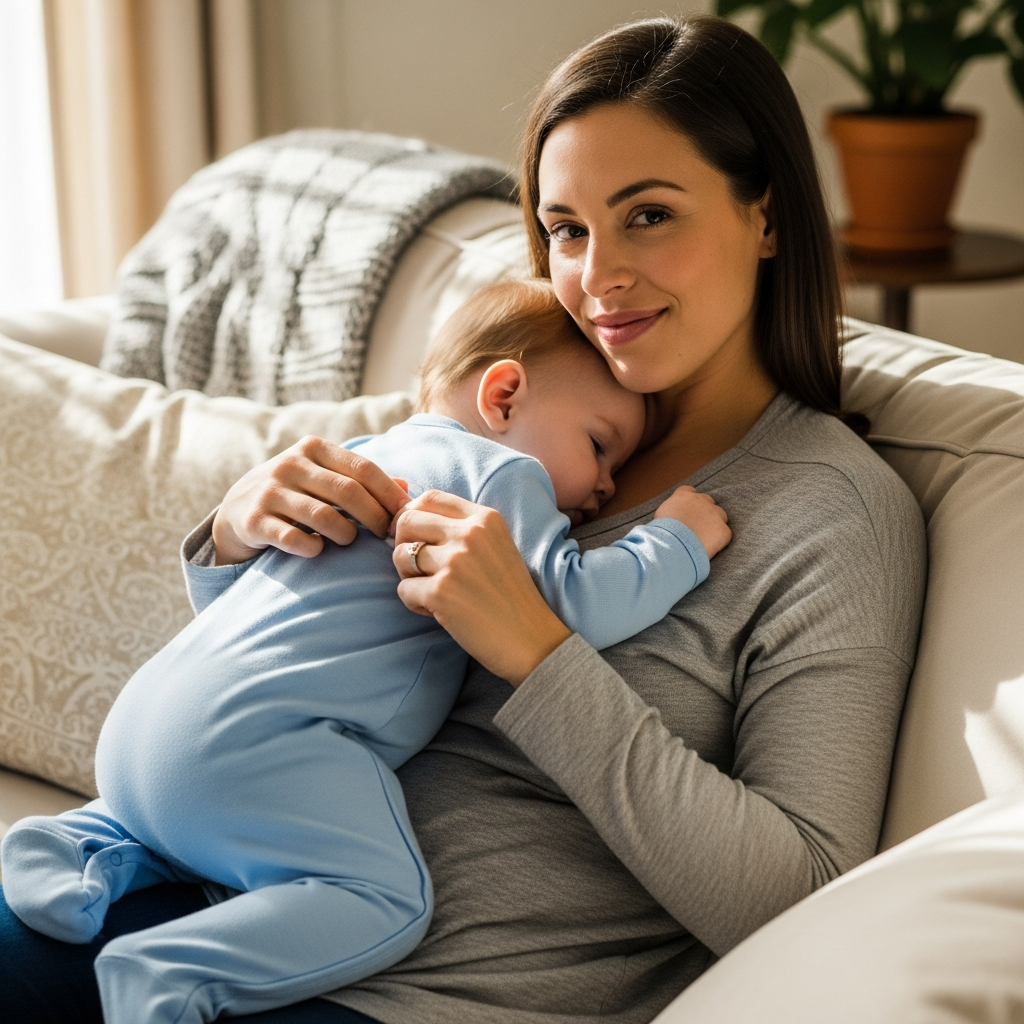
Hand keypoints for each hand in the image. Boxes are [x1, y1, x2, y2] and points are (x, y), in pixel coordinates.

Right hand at [211, 436, 410, 564]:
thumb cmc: (295, 494)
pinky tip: (317, 549)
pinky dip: (314, 548)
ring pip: (324, 516)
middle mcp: (290, 465)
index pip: (363, 469)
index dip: (390, 494)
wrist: (237, 511)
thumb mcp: (324, 479)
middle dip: (376, 518)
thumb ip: (362, 481)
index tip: (407, 515)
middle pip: (349, 492)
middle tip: (387, 536)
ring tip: (350, 540)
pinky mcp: (254, 520)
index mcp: (314, 449)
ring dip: (347, 535)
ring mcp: (270, 492)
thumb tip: (406, 487)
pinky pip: (295, 539)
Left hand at [391, 491, 571, 685]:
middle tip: (419, 569)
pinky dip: (415, 603)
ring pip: (399, 555)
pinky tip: (438, 611)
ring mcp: (455, 562)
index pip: (429, 497)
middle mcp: (470, 534)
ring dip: (408, 576)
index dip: (411, 515)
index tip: (414, 537)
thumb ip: (461, 529)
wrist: (532, 639)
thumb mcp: (496, 547)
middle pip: (406, 522)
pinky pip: (403, 589)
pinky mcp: (441, 592)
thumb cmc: (510, 597)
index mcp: (485, 518)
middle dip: (403, 545)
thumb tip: (406, 519)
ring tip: (432, 592)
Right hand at [654, 486, 731, 558]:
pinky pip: (724, 534)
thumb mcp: (660, 515)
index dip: (689, 503)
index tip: (686, 512)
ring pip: (720, 516)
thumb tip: (672, 519)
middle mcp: (701, 500)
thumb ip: (671, 512)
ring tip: (703, 539)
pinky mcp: (723, 530)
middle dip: (703, 513)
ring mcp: (715, 514)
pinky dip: (718, 541)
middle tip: (695, 527)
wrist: (672, 545)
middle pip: (707, 502)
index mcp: (684, 495)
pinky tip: (708, 548)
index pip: (690, 492)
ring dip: (713, 524)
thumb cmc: (661, 532)